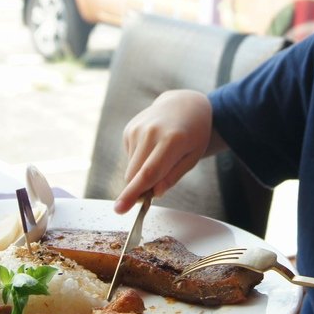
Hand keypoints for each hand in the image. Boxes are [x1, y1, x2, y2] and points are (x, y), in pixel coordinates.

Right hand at [113, 90, 213, 213]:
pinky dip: (139, 160)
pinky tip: (152, 147)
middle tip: (156, 188)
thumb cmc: (193, 135)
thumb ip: (173, 176)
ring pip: (131, 169)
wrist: (183, 104)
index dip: (134, 193)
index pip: (149, 172)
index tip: (120, 209)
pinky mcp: (128, 129)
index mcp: (172, 141)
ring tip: (160, 156)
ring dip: (142, 173)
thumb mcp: (192, 157)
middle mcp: (151, 132)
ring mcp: (137, 129)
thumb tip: (155, 193)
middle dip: (139, 189)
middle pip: (135, 174)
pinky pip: (130, 158)